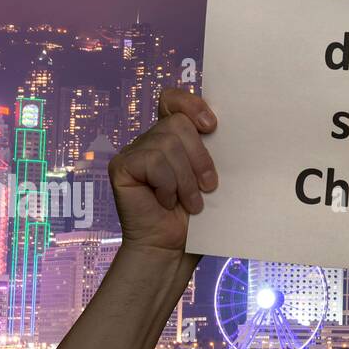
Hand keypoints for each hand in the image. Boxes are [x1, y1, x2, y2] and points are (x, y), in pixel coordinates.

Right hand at [108, 88, 218, 254]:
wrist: (173, 248)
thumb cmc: (196, 215)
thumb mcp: (209, 174)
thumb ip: (210, 147)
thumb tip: (227, 126)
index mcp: (171, 136)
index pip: (172, 99)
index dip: (191, 104)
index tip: (212, 126)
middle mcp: (149, 140)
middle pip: (177, 123)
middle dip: (200, 157)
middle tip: (209, 187)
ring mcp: (133, 152)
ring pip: (168, 144)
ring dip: (186, 178)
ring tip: (191, 202)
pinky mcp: (121, 167)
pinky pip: (152, 161)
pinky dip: (167, 184)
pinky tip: (167, 202)